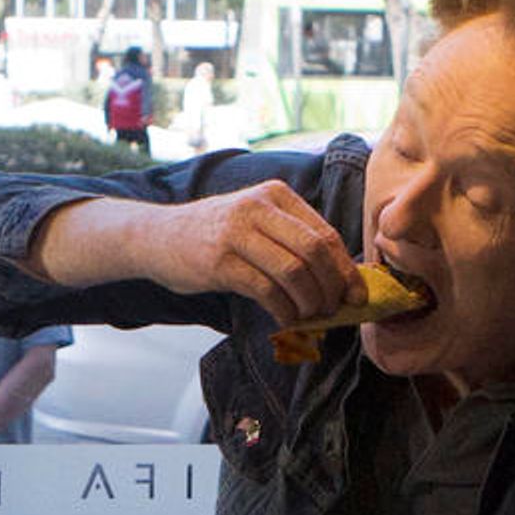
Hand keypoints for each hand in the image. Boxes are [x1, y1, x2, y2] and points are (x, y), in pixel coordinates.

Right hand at [132, 180, 364, 326]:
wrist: (158, 237)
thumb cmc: (215, 235)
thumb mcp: (255, 222)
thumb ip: (292, 239)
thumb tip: (340, 278)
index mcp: (275, 195)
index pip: (324, 234)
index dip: (346, 269)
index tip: (356, 295)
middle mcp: (258, 208)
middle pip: (314, 252)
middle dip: (332, 287)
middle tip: (334, 309)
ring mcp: (237, 233)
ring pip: (293, 272)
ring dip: (309, 301)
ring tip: (310, 315)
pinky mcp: (220, 261)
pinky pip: (266, 290)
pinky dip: (283, 310)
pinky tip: (286, 318)